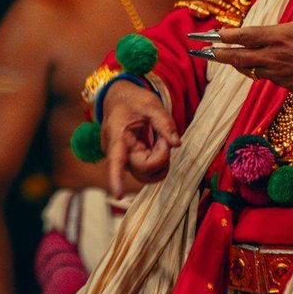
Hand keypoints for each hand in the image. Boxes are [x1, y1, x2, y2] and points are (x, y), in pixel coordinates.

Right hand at [100, 81, 180, 197]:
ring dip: (160, 162)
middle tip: (164, 136)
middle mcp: (116, 153)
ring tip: (161, 139)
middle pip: (142, 169)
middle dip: (161, 156)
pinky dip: (158, 161)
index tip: (117, 195)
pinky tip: (159, 145)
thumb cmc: (132, 99)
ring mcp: (123, 159)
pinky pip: (146, 170)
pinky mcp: (130, 161)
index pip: (116, 161)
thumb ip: (164, 122)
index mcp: (117, 136)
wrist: (117, 98)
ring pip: (145, 174)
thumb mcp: (150, 103)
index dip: (116, 179)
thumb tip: (176, 144)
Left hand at [199, 0, 292, 99]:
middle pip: (239, 58)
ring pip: (251, 70)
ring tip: (226, 59)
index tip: (212, 35)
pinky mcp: (290, 86)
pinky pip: (267, 79)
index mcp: (281, 36)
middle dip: (219, 55)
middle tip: (202, 52)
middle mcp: (277, 57)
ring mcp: (282, 74)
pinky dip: (258, 72)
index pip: (246, 36)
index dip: (226, 36)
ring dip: (237, 64)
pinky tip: (256, 69)